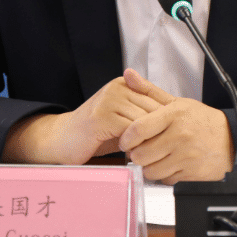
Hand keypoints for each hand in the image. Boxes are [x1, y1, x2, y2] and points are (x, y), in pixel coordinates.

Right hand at [1, 72, 162, 164]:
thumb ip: (142, 114)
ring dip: (147, 139)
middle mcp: (117, 88)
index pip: (157, 99)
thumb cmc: (94, 134)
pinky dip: (134, 144)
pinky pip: (130, 130)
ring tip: (144, 151)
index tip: (171, 136)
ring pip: (144, 120)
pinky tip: (128, 152)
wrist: (61, 140)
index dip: (167, 120)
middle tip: (160, 148)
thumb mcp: (122, 119)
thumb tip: (174, 120)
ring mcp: (108, 100)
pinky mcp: (101, 117)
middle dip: (159, 131)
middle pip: (153, 109)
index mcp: (123, 84)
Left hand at [118, 69, 234, 183]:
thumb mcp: (177, 102)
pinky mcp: (191, 173)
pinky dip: (164, 175)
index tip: (125, 140)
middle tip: (140, 150)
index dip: (126, 138)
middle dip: (137, 154)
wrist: (231, 138)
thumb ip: (150, 91)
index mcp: (174, 115)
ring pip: (151, 170)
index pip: (139, 129)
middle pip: (141, 154)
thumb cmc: (201, 120)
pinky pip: (166, 179)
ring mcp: (186, 156)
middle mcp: (180, 136)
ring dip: (148, 167)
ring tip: (154, 158)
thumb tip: (128, 75)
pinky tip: (168, 164)